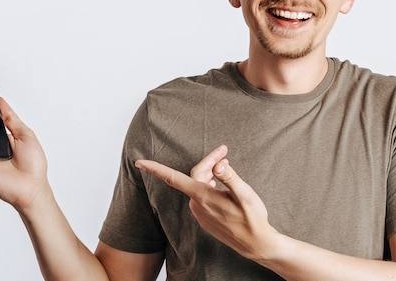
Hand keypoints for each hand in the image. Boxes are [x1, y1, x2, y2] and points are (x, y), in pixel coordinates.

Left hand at [135, 145, 278, 260]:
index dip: (155, 169)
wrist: (256, 244)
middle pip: (196, 175)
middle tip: (225, 151)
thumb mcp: (246, 194)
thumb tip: (218, 164)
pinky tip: (221, 185)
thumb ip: (230, 177)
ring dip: (210, 174)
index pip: (174, 178)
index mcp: (203, 197)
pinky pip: (202, 197)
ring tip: (225, 165)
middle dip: (209, 161)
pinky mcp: (205, 219)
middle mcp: (197, 205)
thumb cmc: (252, 218)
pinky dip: (210, 186)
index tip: (139, 162)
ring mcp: (200, 213)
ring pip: (199, 185)